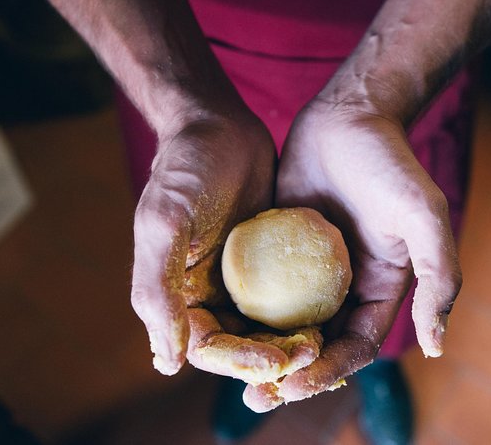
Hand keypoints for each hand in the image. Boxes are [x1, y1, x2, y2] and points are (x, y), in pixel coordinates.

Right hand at [131, 109, 320, 380]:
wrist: (220, 128)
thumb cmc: (185, 170)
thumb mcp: (163, 223)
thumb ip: (156, 288)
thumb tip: (167, 362)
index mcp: (178, 297)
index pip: (207, 348)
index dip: (239, 361)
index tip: (276, 359)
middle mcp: (209, 297)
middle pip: (242, 347)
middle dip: (274, 359)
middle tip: (310, 355)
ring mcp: (243, 283)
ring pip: (269, 330)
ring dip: (293, 343)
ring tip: (324, 344)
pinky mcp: (272, 267)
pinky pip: (290, 300)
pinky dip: (307, 313)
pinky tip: (333, 318)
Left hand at [244, 99, 461, 409]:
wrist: (349, 116)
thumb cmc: (390, 164)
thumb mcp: (424, 217)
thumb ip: (439, 276)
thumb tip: (438, 344)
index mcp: (380, 289)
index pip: (356, 347)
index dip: (329, 371)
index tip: (295, 386)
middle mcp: (345, 287)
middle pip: (317, 346)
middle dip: (290, 376)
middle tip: (257, 398)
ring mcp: (309, 270)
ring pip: (285, 324)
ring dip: (261, 353)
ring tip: (230, 375)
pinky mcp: (278, 249)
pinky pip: (260, 288)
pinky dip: (244, 313)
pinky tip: (218, 326)